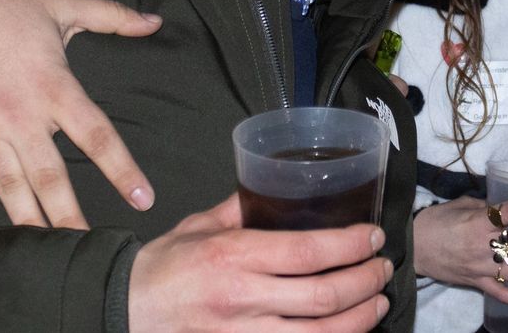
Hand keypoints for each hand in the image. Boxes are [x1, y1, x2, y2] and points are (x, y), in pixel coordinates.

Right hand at [0, 0, 163, 227]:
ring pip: (10, 187)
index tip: (142, 199)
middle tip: (93, 248)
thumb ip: (112, 16)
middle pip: (51, 177)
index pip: (97, 136)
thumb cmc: (5, 5)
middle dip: (72, 216)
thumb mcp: (64, 5)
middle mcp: (22, 118)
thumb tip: (154, 21)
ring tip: (44, 256)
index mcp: (54, 88)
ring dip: (27, 222)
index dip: (121, 169)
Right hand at [128, 194, 392, 332]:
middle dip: (365, 282)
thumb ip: (241, 208)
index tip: (373, 235)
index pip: (308, 252)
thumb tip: (277, 188)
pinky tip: (347, 332)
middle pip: (323, 297)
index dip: (350, 245)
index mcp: (234, 256)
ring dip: (359, 319)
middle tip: (384, 267)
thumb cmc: (162, 267)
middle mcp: (242, 299)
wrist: (124, 311)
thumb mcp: (200, 225)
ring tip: (378, 301)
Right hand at [413, 197, 507, 304]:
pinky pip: (500, 293)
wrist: (411, 247)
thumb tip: (499, 207)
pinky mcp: (476, 282)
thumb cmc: (433, 222)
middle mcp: (482, 245)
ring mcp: (481, 266)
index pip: (507, 213)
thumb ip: (481, 206)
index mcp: (477, 222)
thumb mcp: (457, 205)